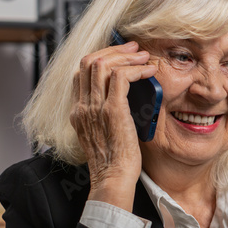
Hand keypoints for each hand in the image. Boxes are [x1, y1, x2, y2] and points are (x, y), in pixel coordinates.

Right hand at [70, 40, 157, 210]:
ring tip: (143, 56)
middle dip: (114, 50)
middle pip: (89, 61)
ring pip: (103, 64)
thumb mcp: (104, 134)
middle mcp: (82, 106)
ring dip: (126, 56)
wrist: (113, 180)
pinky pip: (121, 77)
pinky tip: (148, 71)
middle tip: (134, 48)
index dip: (101, 57)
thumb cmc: (115, 162)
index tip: (121, 55)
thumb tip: (125, 97)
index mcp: (78, 112)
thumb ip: (107, 115)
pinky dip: (136, 69)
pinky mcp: (112, 111)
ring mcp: (95, 107)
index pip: (81, 72)